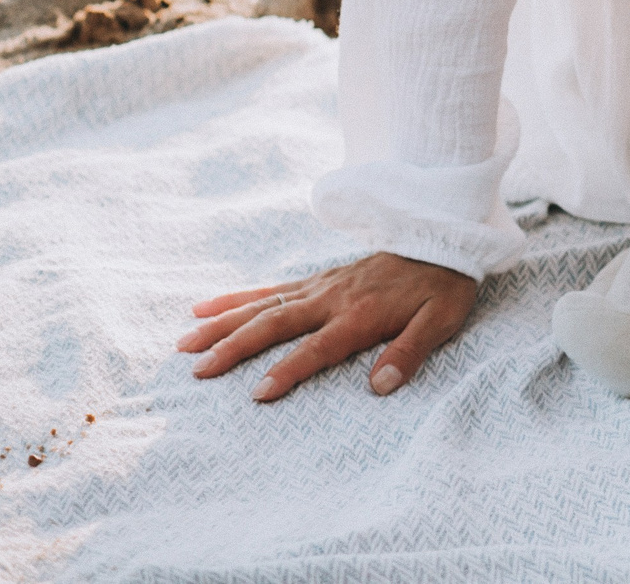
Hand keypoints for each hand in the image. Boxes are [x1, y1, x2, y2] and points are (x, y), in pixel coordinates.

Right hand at [180, 251, 477, 400]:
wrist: (443, 235)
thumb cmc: (445, 284)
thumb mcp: (442, 319)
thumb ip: (411, 351)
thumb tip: (381, 386)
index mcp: (361, 314)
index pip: (317, 348)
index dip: (288, 370)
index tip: (256, 394)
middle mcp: (332, 298)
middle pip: (275, 324)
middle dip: (234, 347)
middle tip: (197, 370)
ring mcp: (320, 286)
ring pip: (262, 306)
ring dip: (223, 324)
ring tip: (184, 343)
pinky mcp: (317, 279)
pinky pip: (270, 289)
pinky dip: (236, 298)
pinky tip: (204, 307)